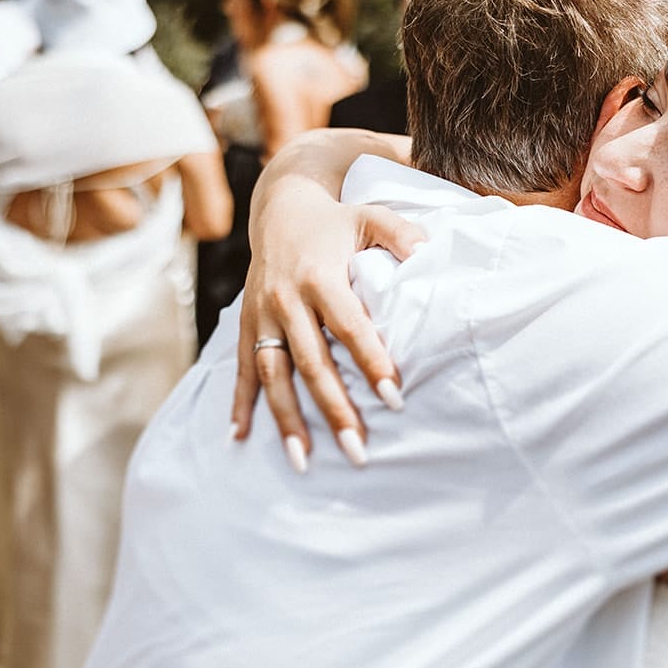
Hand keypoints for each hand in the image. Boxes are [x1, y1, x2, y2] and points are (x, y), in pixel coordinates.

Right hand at [229, 131, 423, 470]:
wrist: (281, 206)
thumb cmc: (339, 220)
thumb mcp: (372, 216)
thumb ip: (401, 235)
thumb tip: (427, 256)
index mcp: (319, 275)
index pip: (348, 327)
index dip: (371, 362)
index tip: (394, 398)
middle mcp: (285, 299)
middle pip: (311, 362)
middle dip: (334, 408)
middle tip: (358, 450)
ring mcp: (261, 314)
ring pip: (272, 374)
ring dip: (286, 419)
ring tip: (304, 460)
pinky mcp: (246, 323)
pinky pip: (242, 368)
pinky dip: (240, 402)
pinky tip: (240, 436)